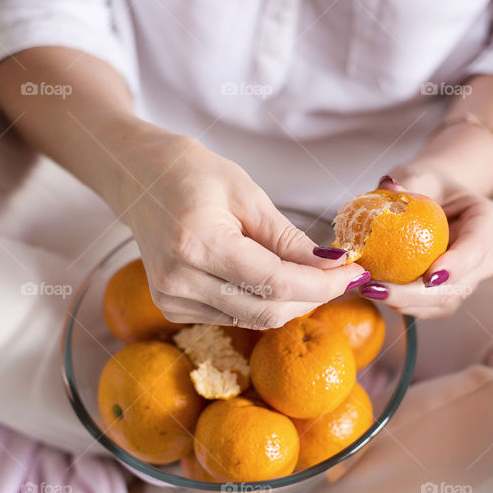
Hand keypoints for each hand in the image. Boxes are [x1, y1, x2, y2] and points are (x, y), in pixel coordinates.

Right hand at [109, 129, 366, 328]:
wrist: (138, 176)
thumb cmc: (191, 174)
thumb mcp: (247, 194)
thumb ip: (288, 238)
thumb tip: (331, 266)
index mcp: (198, 243)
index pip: (275, 282)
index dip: (321, 285)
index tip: (354, 274)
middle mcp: (179, 279)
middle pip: (266, 311)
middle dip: (311, 297)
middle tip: (338, 275)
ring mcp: (170, 298)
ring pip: (252, 319)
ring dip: (288, 301)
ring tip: (304, 271)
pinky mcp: (170, 307)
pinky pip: (231, 315)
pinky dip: (259, 301)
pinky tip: (263, 276)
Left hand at [360, 163, 492, 318]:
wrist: (435, 199)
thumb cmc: (428, 183)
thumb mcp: (419, 174)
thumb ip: (408, 179)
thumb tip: (388, 187)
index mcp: (488, 222)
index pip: (478, 245)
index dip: (457, 265)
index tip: (429, 276)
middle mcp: (485, 256)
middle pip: (459, 284)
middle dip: (417, 294)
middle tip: (376, 288)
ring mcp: (469, 279)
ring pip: (444, 303)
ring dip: (405, 304)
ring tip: (368, 290)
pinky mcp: (450, 293)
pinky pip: (429, 308)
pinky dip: (402, 305)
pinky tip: (374, 294)